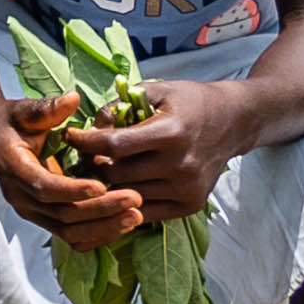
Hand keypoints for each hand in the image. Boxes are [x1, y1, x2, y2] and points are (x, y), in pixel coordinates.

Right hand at [0, 96, 148, 247]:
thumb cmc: (12, 121)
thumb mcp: (24, 110)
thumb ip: (47, 108)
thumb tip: (72, 98)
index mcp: (13, 168)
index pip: (43, 186)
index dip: (73, 189)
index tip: (103, 185)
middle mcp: (19, 196)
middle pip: (62, 213)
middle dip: (101, 210)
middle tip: (135, 199)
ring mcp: (31, 212)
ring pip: (69, 231)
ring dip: (104, 227)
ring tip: (136, 215)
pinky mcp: (44, 219)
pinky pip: (71, 236)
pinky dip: (97, 235)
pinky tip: (122, 226)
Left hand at [56, 76, 241, 222]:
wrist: (233, 123)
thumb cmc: (189, 102)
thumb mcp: (156, 91)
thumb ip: (120, 106)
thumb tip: (89, 128)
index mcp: (171, 133)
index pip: (113, 145)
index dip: (84, 141)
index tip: (69, 135)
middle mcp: (180, 165)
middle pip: (116, 174)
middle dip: (93, 164)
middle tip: (83, 155)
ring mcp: (187, 189)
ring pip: (127, 195)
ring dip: (108, 185)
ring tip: (98, 169)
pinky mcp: (191, 205)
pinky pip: (146, 211)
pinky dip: (128, 201)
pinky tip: (120, 186)